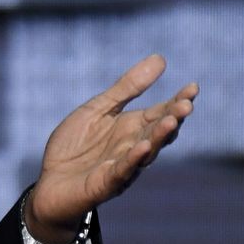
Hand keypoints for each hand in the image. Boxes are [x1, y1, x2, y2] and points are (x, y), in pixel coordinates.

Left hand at [29, 54, 196, 243]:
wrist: (50, 185)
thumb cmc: (75, 147)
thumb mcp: (98, 109)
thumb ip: (127, 88)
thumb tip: (161, 58)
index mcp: (132, 128)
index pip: (160, 112)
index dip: (177, 101)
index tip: (193, 88)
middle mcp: (133, 147)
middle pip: (158, 131)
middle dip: (173, 118)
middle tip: (187, 105)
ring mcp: (122, 166)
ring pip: (146, 151)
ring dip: (159, 137)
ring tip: (172, 122)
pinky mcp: (105, 183)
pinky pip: (122, 170)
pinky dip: (134, 159)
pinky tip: (143, 147)